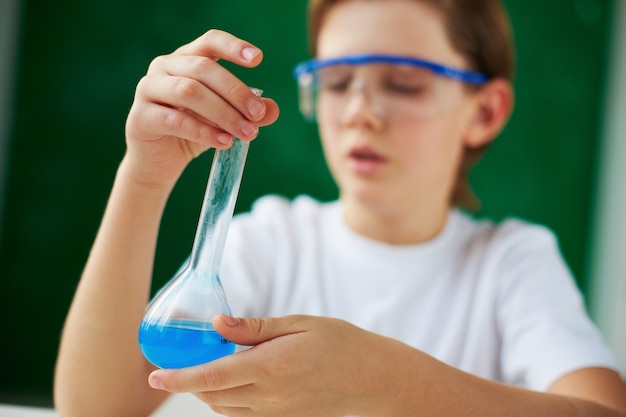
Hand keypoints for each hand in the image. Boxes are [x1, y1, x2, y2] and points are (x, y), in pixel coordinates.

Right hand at [124, 29, 279, 187]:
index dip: (233, 47)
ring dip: (223, 113)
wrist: (160, 161)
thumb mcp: (225, 119)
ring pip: (189, 92)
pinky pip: (175, 120)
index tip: (258, 59)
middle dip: (236, 92)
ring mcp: (149, 89)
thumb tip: (272, 109)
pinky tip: (224, 142)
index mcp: (186, 59)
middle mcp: (165, 67)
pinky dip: (203, 132)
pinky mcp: (141, 117)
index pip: (209, 42)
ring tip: (247, 133)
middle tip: (258, 114)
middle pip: (203, 69)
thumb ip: (247, 112)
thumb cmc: (194, 130)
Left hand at [148, 315, 402, 416]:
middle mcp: (270, 396)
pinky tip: (237, 379)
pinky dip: (229, 400)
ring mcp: (277, 413)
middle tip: (182, 358)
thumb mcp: (300, 324)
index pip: (213, 377)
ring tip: (209, 366)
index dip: (179, 378)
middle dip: (190, 381)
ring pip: (225, 408)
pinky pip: (244, 415)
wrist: (373, 379)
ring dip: (208, 390)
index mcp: (272, 366)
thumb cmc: (342, 343)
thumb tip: (218, 323)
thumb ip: (255, 327)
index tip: (155, 374)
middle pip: (213, 396)